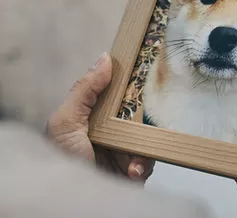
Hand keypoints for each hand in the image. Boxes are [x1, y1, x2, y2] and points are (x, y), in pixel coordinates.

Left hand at [47, 53, 153, 181]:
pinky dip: (143, 164)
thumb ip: (84, 90)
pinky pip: (150, 160)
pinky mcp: (134, 170)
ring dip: (143, 145)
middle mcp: (111, 132)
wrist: (69, 203)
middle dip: (145, 116)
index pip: (119, 93)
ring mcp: (123, 151)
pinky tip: (132, 170)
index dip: (133, 83)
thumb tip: (105, 58)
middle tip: (145, 118)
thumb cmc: (60, 162)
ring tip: (132, 157)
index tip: (148, 70)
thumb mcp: (65, 122)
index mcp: (94, 116)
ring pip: (148, 136)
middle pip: (139, 113)